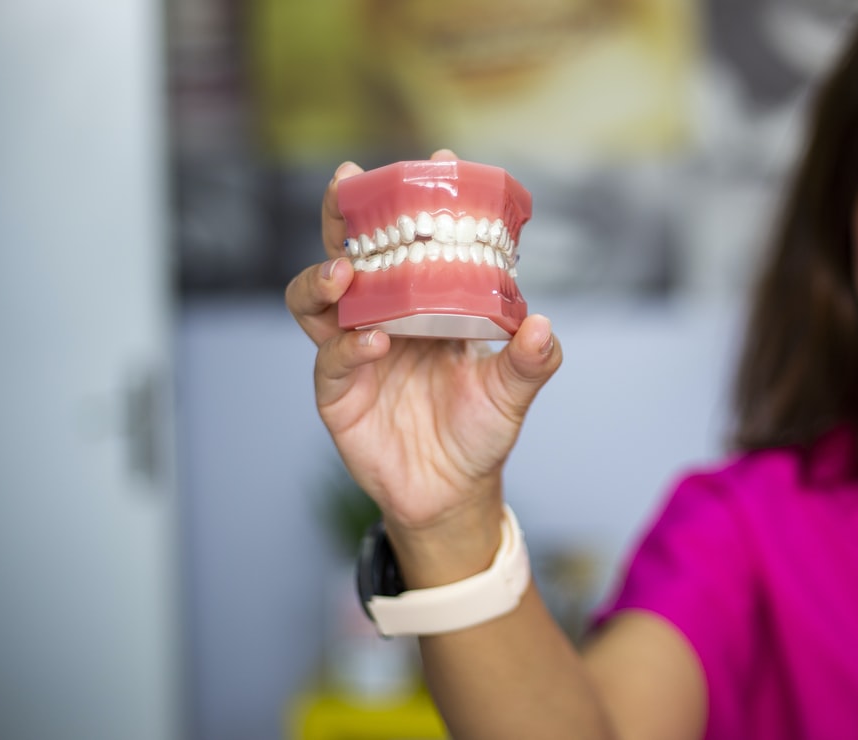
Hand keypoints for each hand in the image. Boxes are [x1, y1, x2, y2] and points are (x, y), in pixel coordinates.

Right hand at [285, 151, 561, 578]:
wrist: (451, 492)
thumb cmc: (479, 432)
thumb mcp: (512, 392)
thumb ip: (530, 361)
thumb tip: (542, 325)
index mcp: (423, 305)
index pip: (414, 242)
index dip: (421, 202)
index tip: (443, 163)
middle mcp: (382, 317)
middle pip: (350, 254)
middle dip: (343, 216)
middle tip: (349, 184)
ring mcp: (352, 351)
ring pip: (315, 299)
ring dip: (325, 277)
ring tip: (348, 270)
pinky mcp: (335, 391)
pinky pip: (329, 357)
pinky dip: (347, 344)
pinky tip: (374, 340)